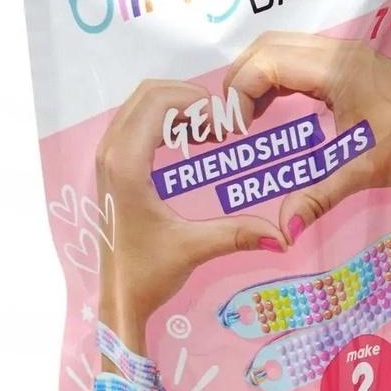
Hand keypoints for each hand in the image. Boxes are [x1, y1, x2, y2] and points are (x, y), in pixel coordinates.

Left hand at [96, 79, 287, 348]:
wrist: (117, 297)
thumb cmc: (147, 273)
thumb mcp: (194, 249)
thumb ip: (237, 234)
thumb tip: (283, 236)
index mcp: (127, 165)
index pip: (159, 102)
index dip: (198, 104)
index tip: (227, 128)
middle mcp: (111, 153)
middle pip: (149, 93)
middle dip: (190, 100)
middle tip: (222, 127)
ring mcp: (107, 157)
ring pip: (141, 105)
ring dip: (178, 108)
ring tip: (211, 133)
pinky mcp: (111, 165)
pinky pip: (136, 122)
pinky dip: (165, 121)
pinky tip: (192, 142)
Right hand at [224, 32, 390, 243]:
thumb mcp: (361, 171)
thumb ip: (315, 197)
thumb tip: (282, 233)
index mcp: (335, 67)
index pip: (266, 62)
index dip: (239, 92)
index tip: (235, 132)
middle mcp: (336, 52)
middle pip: (267, 46)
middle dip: (240, 80)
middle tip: (231, 123)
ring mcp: (344, 55)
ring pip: (282, 48)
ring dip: (256, 77)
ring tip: (246, 119)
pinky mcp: (350, 67)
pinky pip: (298, 60)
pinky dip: (275, 80)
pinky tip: (271, 111)